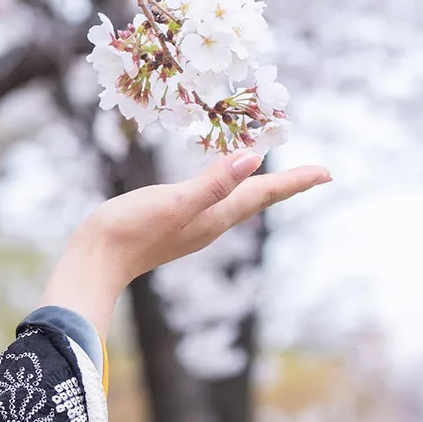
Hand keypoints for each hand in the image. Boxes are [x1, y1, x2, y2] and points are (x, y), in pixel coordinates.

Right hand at [42, 151, 331, 342]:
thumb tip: (254, 160)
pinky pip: (215, 204)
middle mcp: (211, 224)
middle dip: (285, 187)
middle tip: (313, 175)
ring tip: (276, 179)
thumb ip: (213, 183)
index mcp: (216, 216)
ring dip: (260, 190)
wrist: (95, 261)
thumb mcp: (174, 201)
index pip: (264, 194)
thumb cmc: (131, 229)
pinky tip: (221, 188)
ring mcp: (192, 227)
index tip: (327, 172)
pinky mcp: (173, 226)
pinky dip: (230, 191)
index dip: (295, 182)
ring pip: (238, 204)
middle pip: (258, 201)